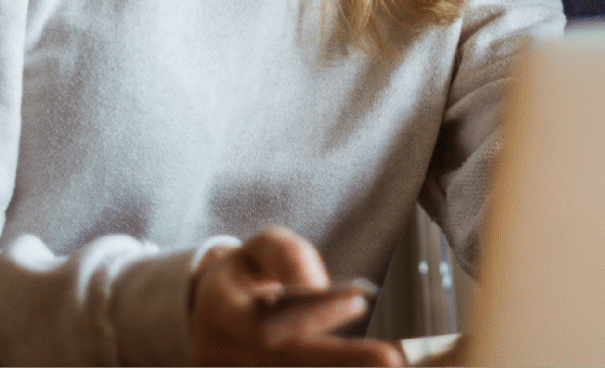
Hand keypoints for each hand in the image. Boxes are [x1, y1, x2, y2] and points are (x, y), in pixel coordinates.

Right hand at [191, 227, 402, 366]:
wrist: (213, 311)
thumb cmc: (249, 275)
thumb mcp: (262, 248)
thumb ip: (290, 258)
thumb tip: (317, 290)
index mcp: (219, 309)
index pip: (265, 325)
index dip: (312, 318)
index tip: (358, 302)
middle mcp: (221, 352)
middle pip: (285, 365)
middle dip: (340, 361)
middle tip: (391, 358)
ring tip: (390, 364)